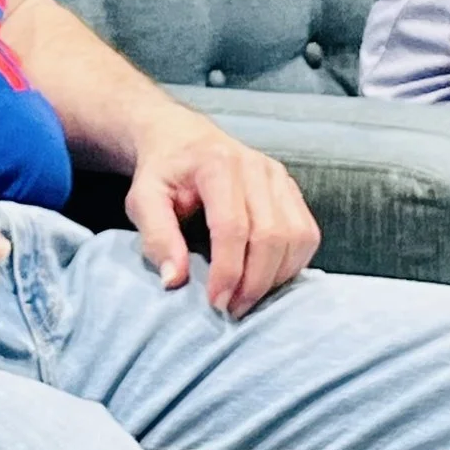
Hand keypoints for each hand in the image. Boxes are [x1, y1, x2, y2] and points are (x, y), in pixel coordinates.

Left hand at [123, 113, 319, 317]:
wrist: (184, 140)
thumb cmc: (163, 174)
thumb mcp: (142, 200)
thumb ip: (156, 237)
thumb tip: (174, 281)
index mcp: (217, 164)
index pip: (233, 226)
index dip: (227, 271)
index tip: (214, 303)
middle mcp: (256, 167)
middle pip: (271, 235)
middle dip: (254, 282)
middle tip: (231, 310)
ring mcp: (279, 176)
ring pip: (297, 236)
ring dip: (276, 277)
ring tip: (247, 298)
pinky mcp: (291, 189)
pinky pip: (307, 234)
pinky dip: (292, 264)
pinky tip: (266, 279)